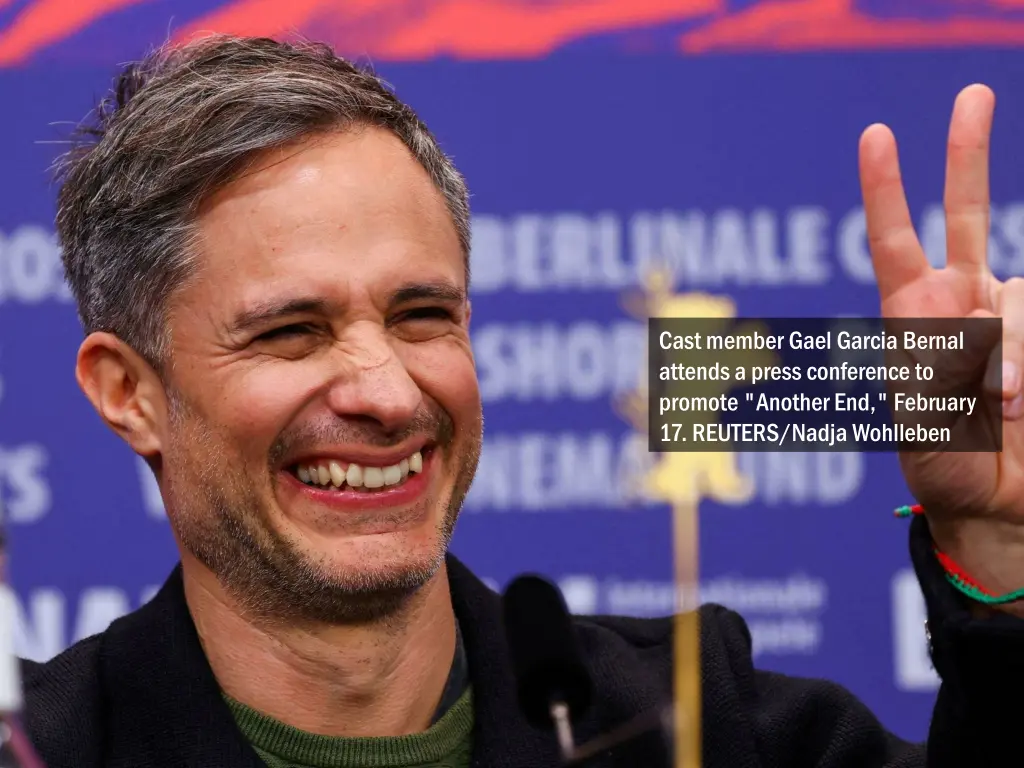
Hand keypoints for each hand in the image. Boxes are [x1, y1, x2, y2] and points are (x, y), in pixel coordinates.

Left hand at [859, 84, 1023, 609]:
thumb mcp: (921, 422)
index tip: (876, 136)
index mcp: (913, 316)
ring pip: (1021, 297)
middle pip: (969, 215)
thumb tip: (997, 350)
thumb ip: (948, 374)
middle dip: (968, 155)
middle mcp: (963, 303)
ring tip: (1003, 405)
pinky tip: (1019, 398)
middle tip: (974, 93)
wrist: (993, 500)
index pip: (895, 239)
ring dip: (1012, 356)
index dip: (887, 190)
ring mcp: (1009, 318)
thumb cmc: (943, 463)